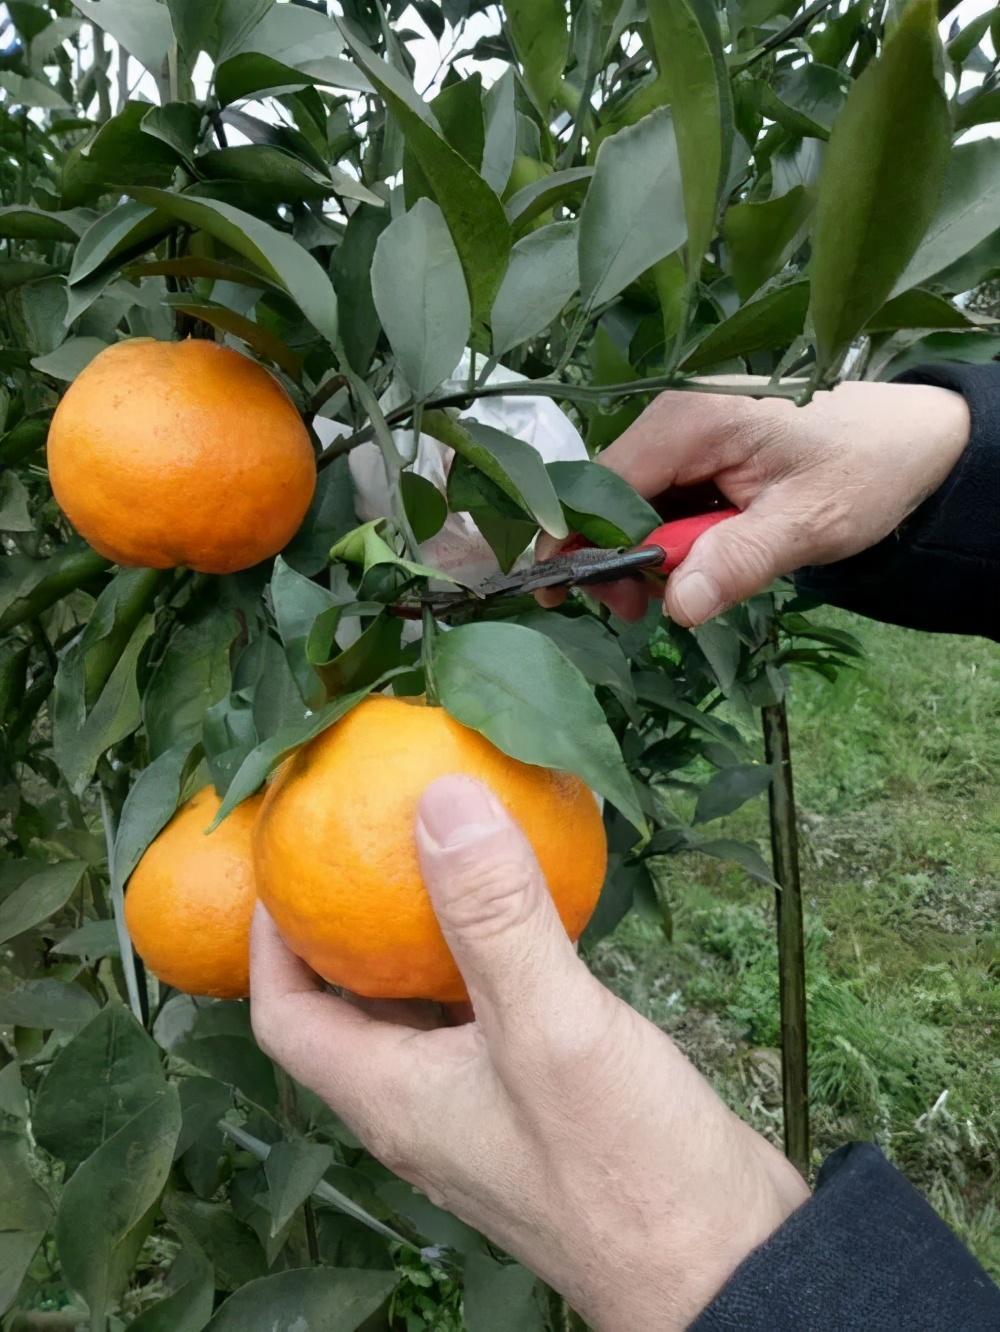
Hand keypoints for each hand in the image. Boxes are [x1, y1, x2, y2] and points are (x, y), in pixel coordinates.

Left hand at [251, 775, 808, 1330]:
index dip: (269, 937)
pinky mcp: (540, 1100)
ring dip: (420, 937)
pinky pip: (490, 1013)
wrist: (724, 1267)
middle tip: (359, 839)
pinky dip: (490, 957)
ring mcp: (482, 1106)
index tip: (282, 860)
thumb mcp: (551, 1027)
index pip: (284, 1015)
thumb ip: (495, 915)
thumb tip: (440, 798)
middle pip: (348, 1007)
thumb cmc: (625, 1169)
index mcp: (391, 1097)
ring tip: (438, 856)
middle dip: (341, 925)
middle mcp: (423, 1104)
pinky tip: (529, 910)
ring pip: (424, 1008)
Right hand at [539, 381, 969, 624]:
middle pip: (606, 493)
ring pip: (629, 499)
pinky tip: (689, 565)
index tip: (579, 601)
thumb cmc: (866, 470)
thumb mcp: (806, 523)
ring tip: (671, 594)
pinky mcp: (700, 449)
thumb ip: (738, 560)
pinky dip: (664, 536)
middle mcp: (675, 416)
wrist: (917, 439)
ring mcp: (686, 431)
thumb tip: (675, 605)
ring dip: (639, 552)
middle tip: (638, 612)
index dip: (579, 546)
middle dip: (610, 556)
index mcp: (691, 421)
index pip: (601, 487)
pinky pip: (658, 495)